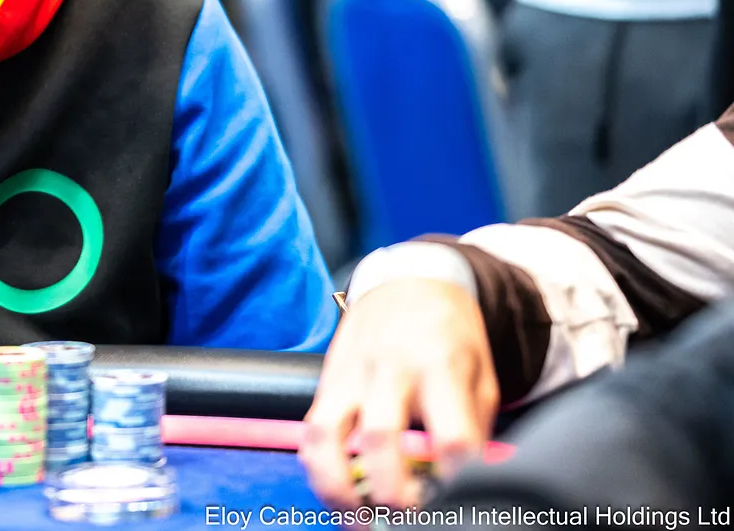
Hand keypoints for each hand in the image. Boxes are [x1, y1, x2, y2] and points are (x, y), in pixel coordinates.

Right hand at [300, 279, 498, 508]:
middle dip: (391, 490)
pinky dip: (317, 468)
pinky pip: (310, 430)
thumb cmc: (451, 339)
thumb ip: (474, 427)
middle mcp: (391, 370)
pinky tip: (335, 492)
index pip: (452, 434)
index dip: (456, 478)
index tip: (461, 501)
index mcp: (441, 367)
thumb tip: (470, 483)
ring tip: (356, 519)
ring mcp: (352, 375)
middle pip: (382, 437)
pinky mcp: (328, 382)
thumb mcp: (481, 376)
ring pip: (328, 435)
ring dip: (337, 486)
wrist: (409, 284)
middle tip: (405, 517)